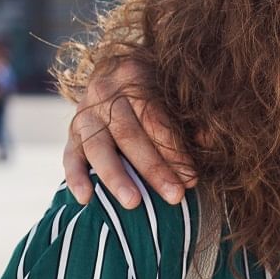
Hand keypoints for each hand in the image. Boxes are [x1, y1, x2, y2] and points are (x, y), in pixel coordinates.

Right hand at [63, 54, 193, 208]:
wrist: (116, 80)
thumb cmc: (158, 94)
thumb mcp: (174, 97)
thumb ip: (190, 120)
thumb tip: (210, 141)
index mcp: (135, 75)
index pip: (155, 118)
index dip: (174, 149)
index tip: (192, 177)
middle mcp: (105, 92)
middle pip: (129, 134)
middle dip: (153, 168)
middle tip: (174, 196)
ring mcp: (84, 112)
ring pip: (98, 147)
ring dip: (116, 177)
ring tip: (133, 203)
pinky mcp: (71, 133)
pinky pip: (70, 156)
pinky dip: (76, 177)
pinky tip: (86, 198)